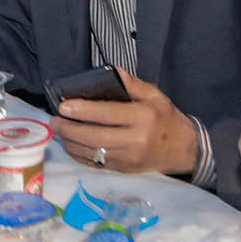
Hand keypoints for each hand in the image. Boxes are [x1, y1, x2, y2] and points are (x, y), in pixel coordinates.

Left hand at [52, 68, 198, 175]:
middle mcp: (134, 140)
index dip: (83, 110)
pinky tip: (70, 144)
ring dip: (70, 142)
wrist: (185, 151)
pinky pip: (95, 164)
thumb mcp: (155, 96)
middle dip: (69, 128)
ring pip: (92, 152)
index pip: (107, 114)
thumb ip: (132, 84)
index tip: (64, 106)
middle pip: (94, 136)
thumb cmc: (167, 119)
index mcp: (142, 118)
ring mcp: (128, 158)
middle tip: (55, 119)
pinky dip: (79, 154)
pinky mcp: (123, 170)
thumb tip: (111, 71)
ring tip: (59, 130)